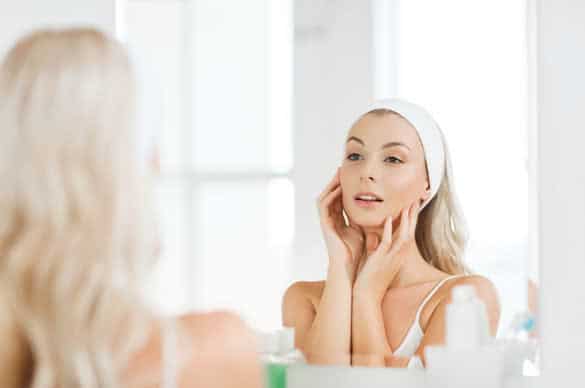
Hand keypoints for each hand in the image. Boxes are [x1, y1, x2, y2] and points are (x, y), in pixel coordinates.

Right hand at [317, 168, 364, 283]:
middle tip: (342, 168)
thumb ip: (364, 218)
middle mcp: (330, 220)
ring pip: (324, 197)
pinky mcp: (325, 226)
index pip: (339, 199)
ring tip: (338, 174)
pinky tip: (337, 189)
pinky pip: (324, 207)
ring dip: (330, 185)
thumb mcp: (362, 230)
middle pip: (330, 195)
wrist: (349, 268)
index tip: (351, 175)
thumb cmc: (357, 253)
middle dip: (335, 182)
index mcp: (338, 221)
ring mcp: (326, 223)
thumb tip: (378, 207)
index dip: (343, 187)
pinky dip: (330, 196)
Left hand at [353, 200, 420, 299]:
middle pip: (411, 231)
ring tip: (408, 204)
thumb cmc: (370, 279)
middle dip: (414, 215)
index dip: (412, 218)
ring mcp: (392, 257)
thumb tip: (373, 236)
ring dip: (406, 220)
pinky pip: (387, 242)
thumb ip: (375, 247)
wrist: (367, 296)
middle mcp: (399, 255)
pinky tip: (389, 218)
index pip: (409, 233)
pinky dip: (389, 230)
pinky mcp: (381, 259)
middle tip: (418, 198)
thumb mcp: (375, 260)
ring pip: (403, 235)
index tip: (414, 203)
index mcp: (398, 255)